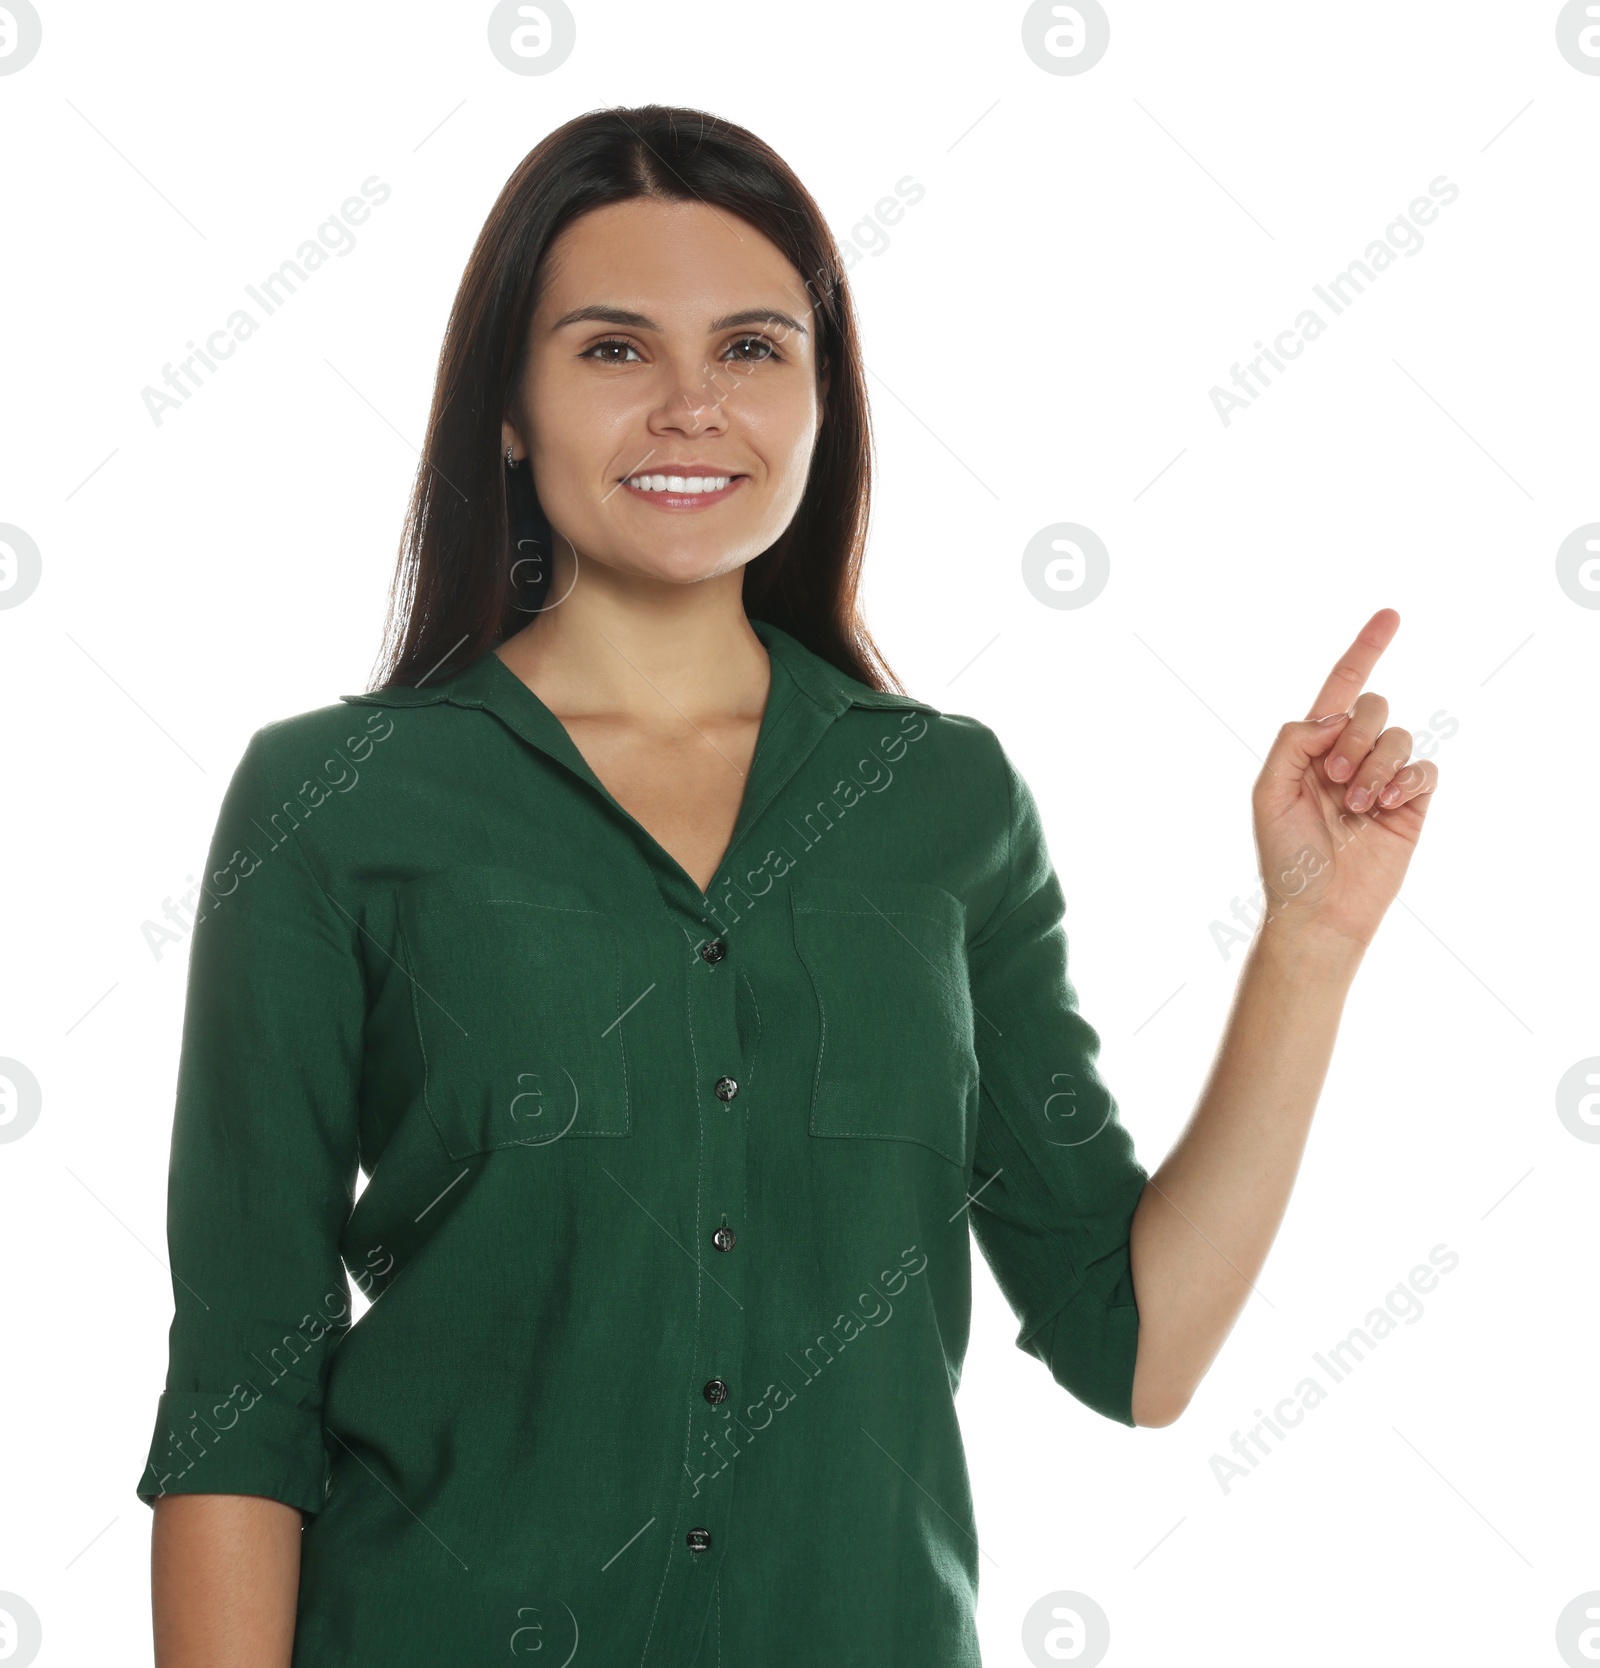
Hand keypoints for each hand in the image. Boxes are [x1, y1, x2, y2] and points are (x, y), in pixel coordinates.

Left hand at [1251, 608, 1437, 949]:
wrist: (1318, 908)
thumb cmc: (1285, 855)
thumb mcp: (1269, 790)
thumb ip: (1294, 741)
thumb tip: (1337, 718)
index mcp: (1312, 747)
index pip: (1342, 686)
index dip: (1365, 649)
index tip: (1391, 614)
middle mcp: (1350, 755)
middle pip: (1370, 705)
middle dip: (1353, 737)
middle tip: (1335, 780)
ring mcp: (1384, 778)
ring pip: (1397, 736)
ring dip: (1374, 768)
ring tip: (1356, 807)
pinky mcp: (1411, 803)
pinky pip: (1424, 768)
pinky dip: (1404, 782)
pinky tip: (1385, 808)